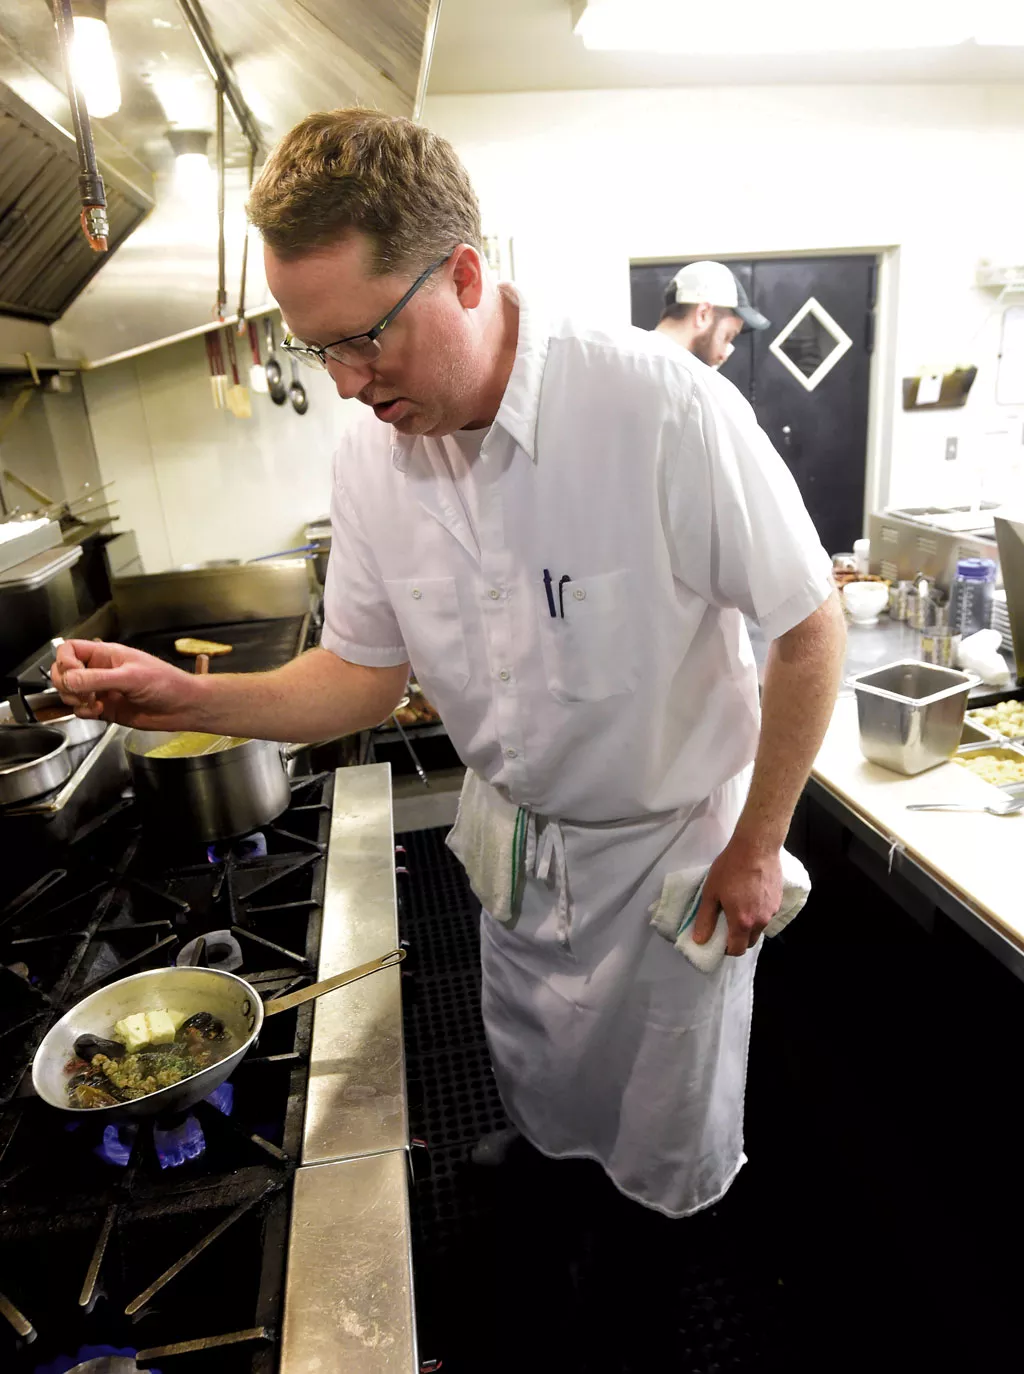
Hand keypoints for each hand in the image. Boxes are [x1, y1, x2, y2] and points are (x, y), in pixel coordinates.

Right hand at [51, 640, 201, 729]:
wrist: (182, 707)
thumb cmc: (165, 683)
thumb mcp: (131, 677)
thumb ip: (97, 679)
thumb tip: (68, 680)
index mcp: (106, 654)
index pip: (69, 649)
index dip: (65, 661)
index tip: (72, 673)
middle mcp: (100, 671)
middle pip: (64, 672)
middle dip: (66, 684)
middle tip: (82, 693)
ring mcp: (101, 690)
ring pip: (70, 693)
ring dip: (74, 700)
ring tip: (93, 703)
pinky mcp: (104, 709)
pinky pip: (81, 710)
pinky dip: (83, 712)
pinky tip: (99, 711)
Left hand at [691, 839, 782, 956]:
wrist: (757, 847)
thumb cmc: (730, 868)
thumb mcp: (711, 892)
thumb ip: (706, 919)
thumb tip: (700, 940)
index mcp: (742, 922)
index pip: (737, 950)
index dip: (727, 949)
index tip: (718, 940)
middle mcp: (760, 921)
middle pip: (750, 941)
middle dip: (738, 939)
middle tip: (727, 924)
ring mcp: (772, 911)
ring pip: (759, 927)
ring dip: (749, 924)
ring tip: (738, 906)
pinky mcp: (778, 900)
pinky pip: (766, 914)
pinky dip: (758, 912)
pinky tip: (750, 896)